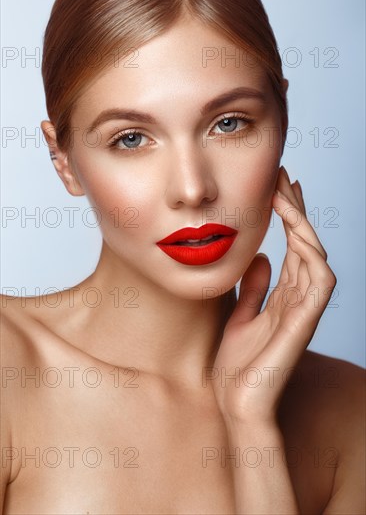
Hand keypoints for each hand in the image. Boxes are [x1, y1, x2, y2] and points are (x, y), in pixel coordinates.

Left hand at [212, 166, 336, 425]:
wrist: (237, 404)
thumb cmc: (237, 366)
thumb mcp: (239, 316)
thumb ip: (254, 288)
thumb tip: (262, 257)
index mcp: (283, 295)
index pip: (292, 246)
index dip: (288, 216)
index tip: (276, 187)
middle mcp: (297, 298)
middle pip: (304, 243)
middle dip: (296, 209)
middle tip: (285, 177)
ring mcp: (304, 309)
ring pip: (315, 255)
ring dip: (303, 223)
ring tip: (287, 194)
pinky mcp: (304, 323)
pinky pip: (321, 283)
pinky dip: (313, 256)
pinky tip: (299, 234)